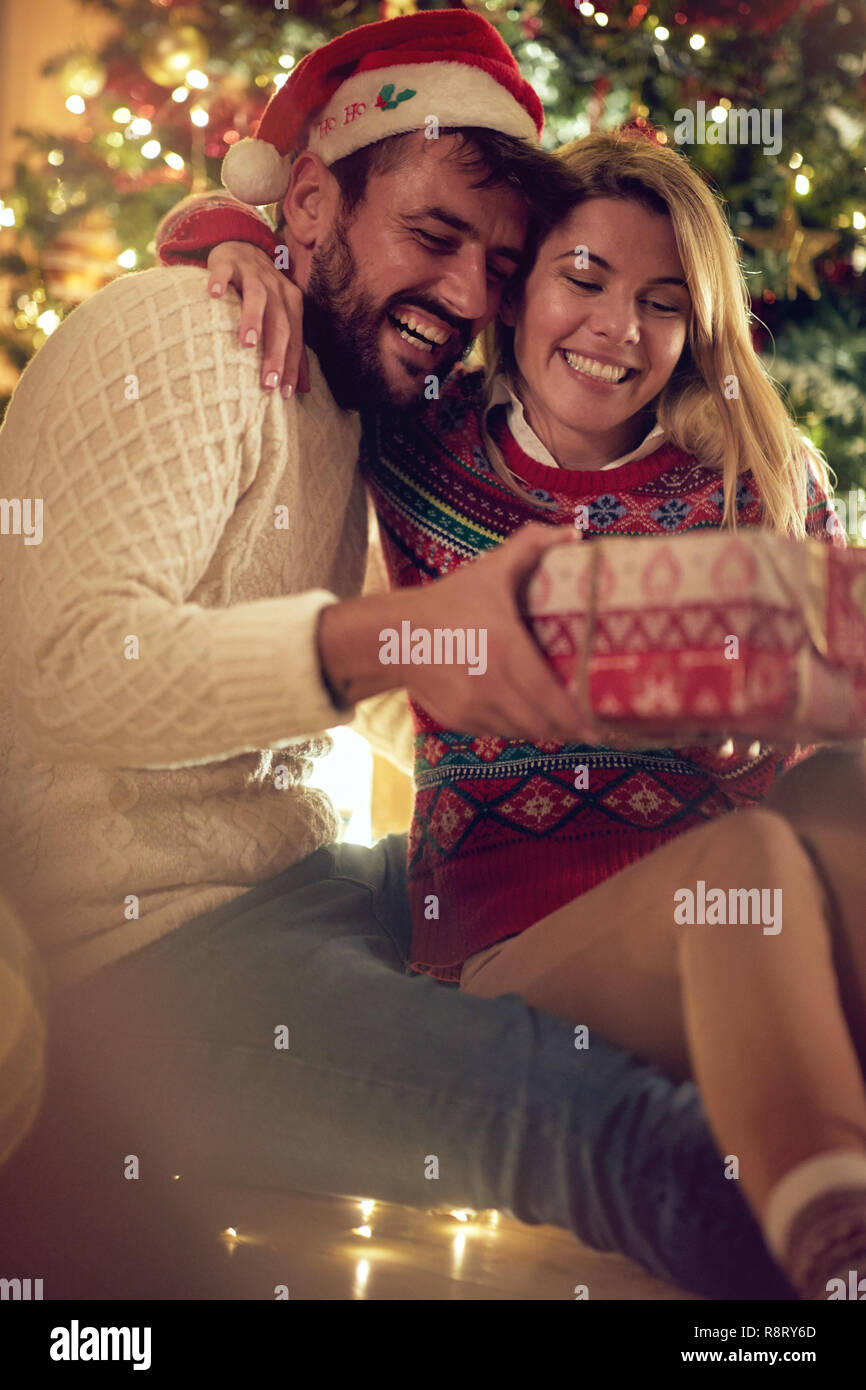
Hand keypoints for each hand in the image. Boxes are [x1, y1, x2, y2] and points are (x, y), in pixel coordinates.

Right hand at [207, 241, 309, 396]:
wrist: (242, 245)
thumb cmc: (262, 291)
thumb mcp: (281, 314)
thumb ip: (291, 347)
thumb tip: (303, 389)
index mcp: (291, 303)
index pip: (295, 338)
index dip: (292, 366)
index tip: (285, 393)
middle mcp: (276, 288)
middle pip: (280, 322)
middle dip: (276, 353)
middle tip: (268, 381)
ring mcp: (253, 273)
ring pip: (256, 297)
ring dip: (253, 319)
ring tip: (247, 344)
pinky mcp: (228, 261)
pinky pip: (225, 271)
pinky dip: (220, 281)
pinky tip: (213, 295)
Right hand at [403, 523, 607, 743]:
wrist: (395, 636)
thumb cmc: (447, 602)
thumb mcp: (489, 570)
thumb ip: (530, 546)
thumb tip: (574, 532)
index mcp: (505, 650)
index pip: (551, 698)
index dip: (579, 718)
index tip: (601, 727)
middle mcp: (490, 685)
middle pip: (542, 723)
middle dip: (570, 729)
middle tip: (593, 728)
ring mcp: (473, 707)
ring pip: (522, 732)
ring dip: (545, 730)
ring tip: (567, 726)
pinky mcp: (459, 720)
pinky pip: (499, 732)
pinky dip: (518, 728)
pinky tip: (530, 720)